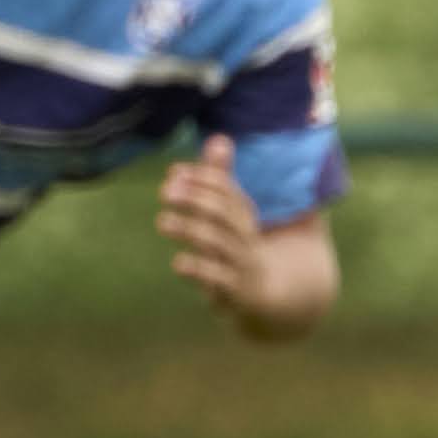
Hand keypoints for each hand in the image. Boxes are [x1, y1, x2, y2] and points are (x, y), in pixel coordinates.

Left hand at [157, 137, 265, 314]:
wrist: (274, 298)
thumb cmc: (244, 249)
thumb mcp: (234, 216)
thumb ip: (221, 180)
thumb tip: (218, 139)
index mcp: (245, 217)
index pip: (229, 192)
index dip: (205, 179)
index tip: (174, 171)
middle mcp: (245, 237)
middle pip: (226, 215)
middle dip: (198, 200)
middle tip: (166, 191)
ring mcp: (242, 265)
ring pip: (219, 245)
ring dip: (191, 231)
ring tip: (163, 221)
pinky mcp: (235, 293)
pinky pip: (219, 280)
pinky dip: (199, 271)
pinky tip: (178, 263)